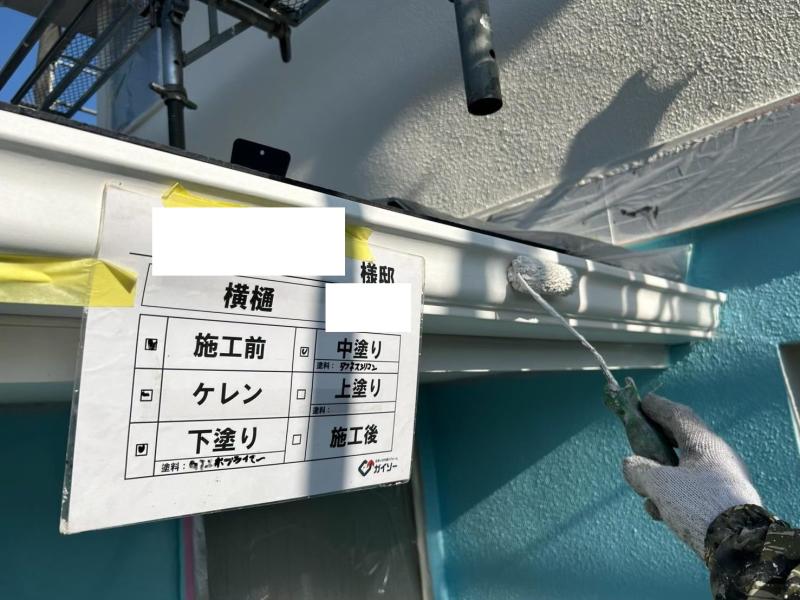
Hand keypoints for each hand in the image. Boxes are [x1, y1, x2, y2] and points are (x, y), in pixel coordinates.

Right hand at [622, 394, 761, 556]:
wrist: (738, 546)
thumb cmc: (698, 505)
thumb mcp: (659, 484)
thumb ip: (638, 469)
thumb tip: (630, 464)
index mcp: (705, 444)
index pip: (678, 415)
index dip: (657, 407)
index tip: (641, 402)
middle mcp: (718, 457)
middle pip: (681, 442)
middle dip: (656, 443)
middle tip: (638, 441)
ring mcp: (723, 481)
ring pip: (685, 470)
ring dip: (661, 476)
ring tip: (644, 490)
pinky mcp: (724, 503)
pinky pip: (692, 491)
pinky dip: (673, 495)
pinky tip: (659, 512)